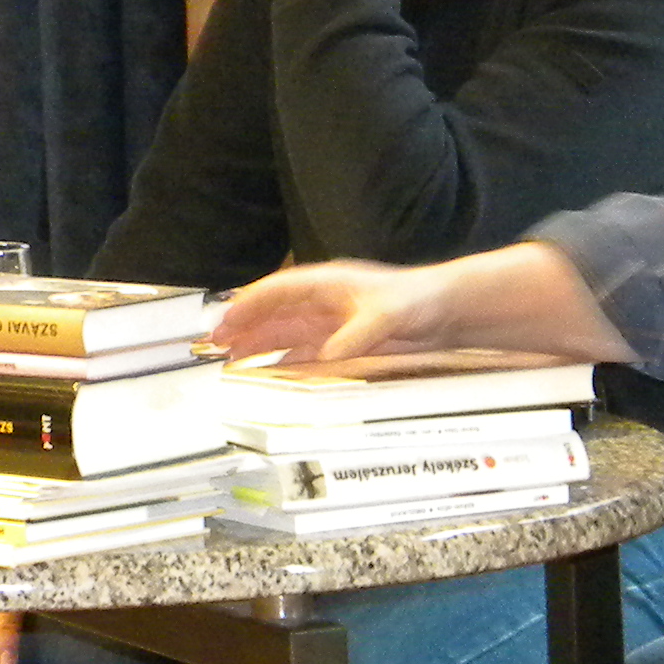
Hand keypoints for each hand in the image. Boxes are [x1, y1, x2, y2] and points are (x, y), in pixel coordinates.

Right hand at [209, 259, 445, 364]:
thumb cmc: (418, 300)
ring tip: (231, 364)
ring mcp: (331, 325)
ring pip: (284, 337)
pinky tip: (269, 379)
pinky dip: (283, 366)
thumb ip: (356, 335)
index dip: (249, 305)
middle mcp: (323, 304)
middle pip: (273, 315)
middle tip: (215, 347)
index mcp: (327, 284)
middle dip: (243, 328)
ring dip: (258, 348)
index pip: (277, 291)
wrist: (449, 312)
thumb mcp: (387, 315)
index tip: (225, 320)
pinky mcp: (342, 346)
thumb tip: (326, 357)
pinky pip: (304, 357)